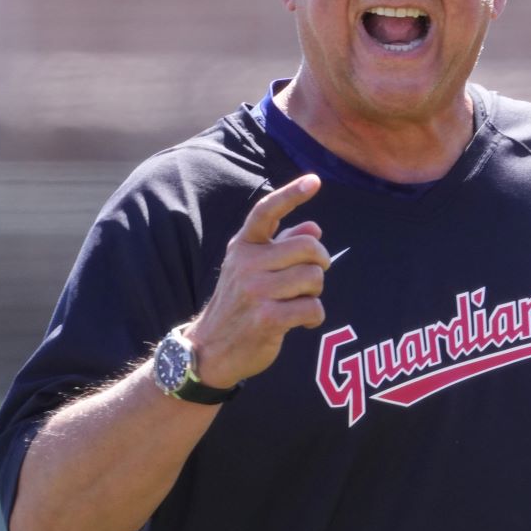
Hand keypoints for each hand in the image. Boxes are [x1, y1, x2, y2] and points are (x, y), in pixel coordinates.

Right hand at [183, 175, 328, 387]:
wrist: (210, 350)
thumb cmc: (239, 304)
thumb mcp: (252, 269)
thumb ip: (282, 245)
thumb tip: (314, 226)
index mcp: (243, 246)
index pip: (267, 211)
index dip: (292, 193)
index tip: (314, 180)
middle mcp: (246, 264)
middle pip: (308, 247)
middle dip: (321, 262)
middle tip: (313, 277)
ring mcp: (255, 291)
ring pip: (314, 278)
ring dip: (315, 292)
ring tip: (300, 302)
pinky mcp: (267, 319)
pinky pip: (313, 308)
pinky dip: (314, 316)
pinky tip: (302, 323)